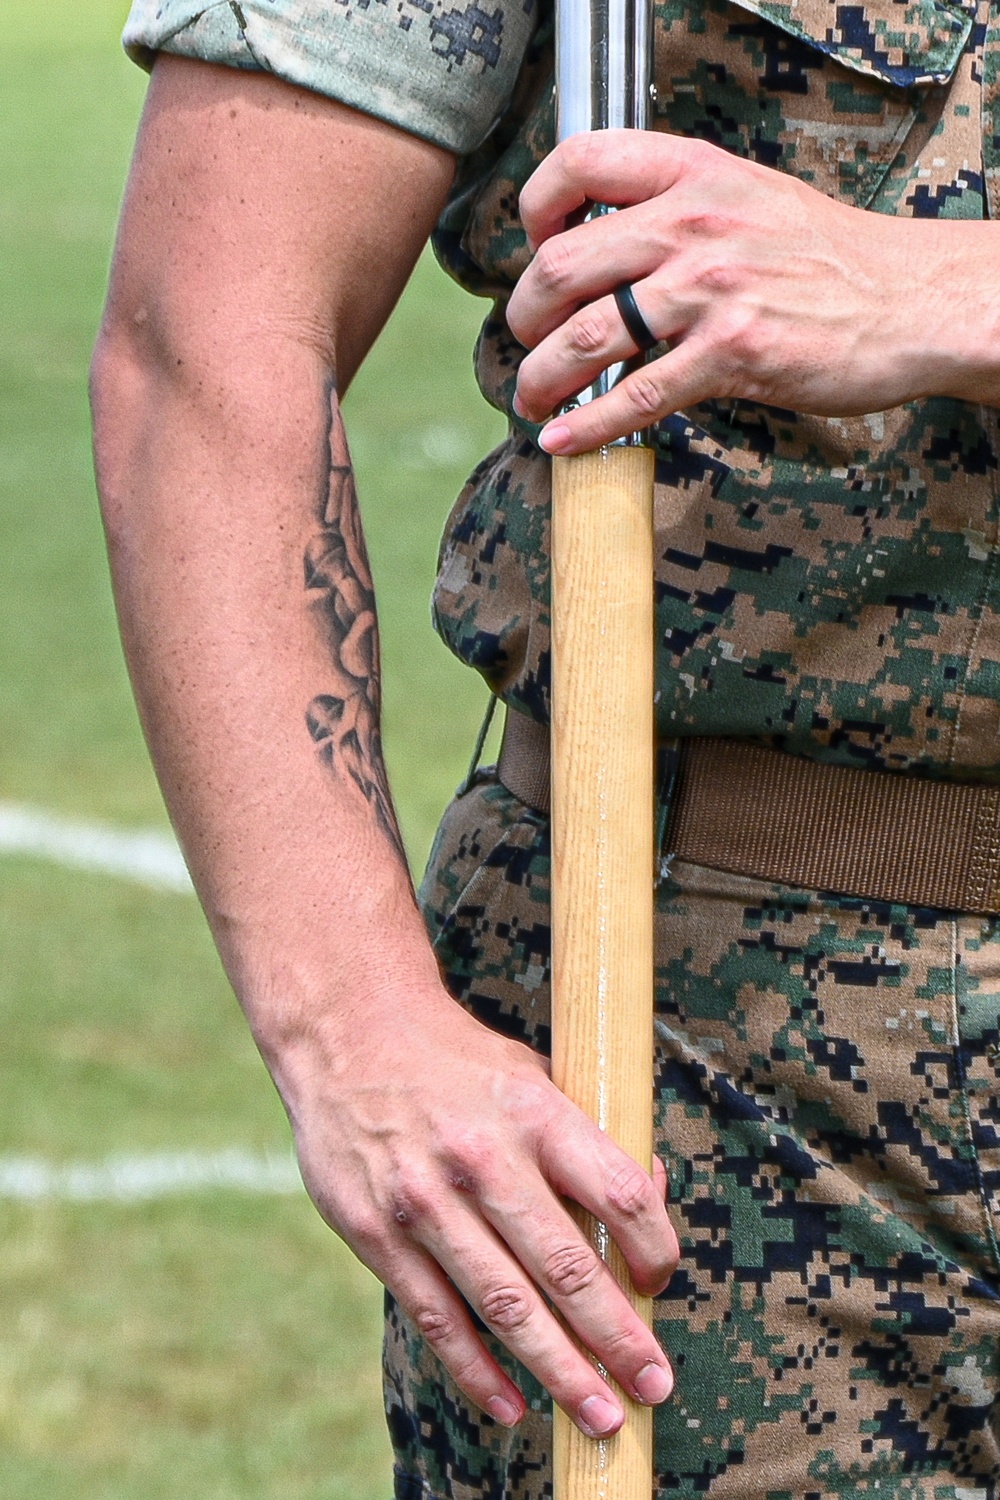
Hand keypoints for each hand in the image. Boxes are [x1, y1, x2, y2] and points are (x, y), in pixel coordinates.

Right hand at [276, 981, 678, 1435]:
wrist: (347, 1035)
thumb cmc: (457, 1062)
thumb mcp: (530, 1077)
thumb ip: (583, 1138)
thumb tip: (650, 1201)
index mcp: (534, 1113)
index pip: (619, 1194)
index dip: (656, 1248)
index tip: (663, 1281)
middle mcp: (483, 1159)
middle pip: (568, 1268)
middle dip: (618, 1339)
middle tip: (653, 1387)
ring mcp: (426, 1202)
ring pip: (506, 1307)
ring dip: (560, 1371)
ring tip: (599, 1417)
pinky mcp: (377, 1233)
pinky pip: (437, 1318)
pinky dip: (476, 1371)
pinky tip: (511, 1406)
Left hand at [508, 130, 983, 452]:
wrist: (910, 300)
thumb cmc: (829, 258)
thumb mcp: (751, 198)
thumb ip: (680, 207)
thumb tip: (607, 251)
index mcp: (694, 174)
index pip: (581, 162)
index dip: (537, 207)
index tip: (534, 246)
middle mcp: (694, 224)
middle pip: (562, 266)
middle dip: (524, 318)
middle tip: (524, 346)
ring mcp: (711, 291)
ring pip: (587, 336)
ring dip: (541, 379)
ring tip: (531, 401)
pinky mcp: (732, 355)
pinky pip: (637, 396)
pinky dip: (587, 427)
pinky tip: (563, 443)